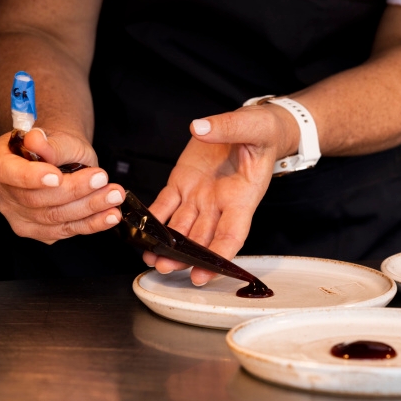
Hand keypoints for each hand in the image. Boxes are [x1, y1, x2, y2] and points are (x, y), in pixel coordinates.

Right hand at [0, 127, 125, 243]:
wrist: (65, 159)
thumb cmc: (59, 146)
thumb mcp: (60, 138)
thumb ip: (50, 143)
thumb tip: (36, 139)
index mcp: (1, 160)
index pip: (7, 172)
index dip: (30, 177)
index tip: (57, 176)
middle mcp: (4, 191)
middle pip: (35, 200)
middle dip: (74, 191)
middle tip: (101, 179)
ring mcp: (19, 215)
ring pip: (54, 218)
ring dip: (89, 207)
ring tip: (114, 195)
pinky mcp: (39, 231)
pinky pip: (66, 231)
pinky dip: (92, 224)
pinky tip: (110, 216)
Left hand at [143, 103, 299, 284]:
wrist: (251, 127)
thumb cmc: (261, 133)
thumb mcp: (253, 126)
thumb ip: (228, 127)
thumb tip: (200, 127)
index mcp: (242, 197)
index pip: (231, 234)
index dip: (218, 256)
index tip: (204, 274)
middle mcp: (219, 203)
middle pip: (201, 237)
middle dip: (184, 256)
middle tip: (166, 267)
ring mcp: (198, 196)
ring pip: (180, 228)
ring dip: (165, 244)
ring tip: (151, 257)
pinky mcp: (181, 183)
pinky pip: (164, 204)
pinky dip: (151, 218)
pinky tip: (138, 229)